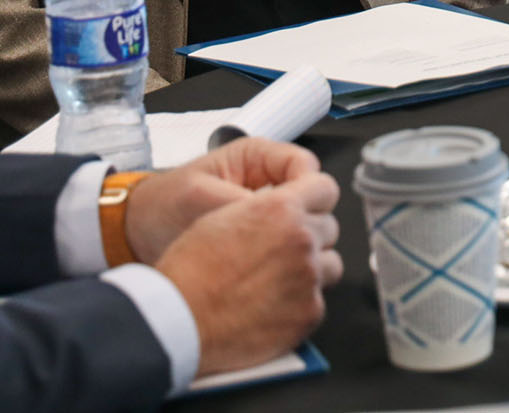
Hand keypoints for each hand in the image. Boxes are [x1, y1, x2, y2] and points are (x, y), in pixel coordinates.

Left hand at [124, 138, 325, 263]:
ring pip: (307, 229)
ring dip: (291, 245)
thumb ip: (238, 201)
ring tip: (264, 262)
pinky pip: (290, 251)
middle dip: (301, 223)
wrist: (137, 233)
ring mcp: (271, 215)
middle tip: (274, 244)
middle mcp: (272, 184)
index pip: (309, 169)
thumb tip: (273, 217)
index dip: (307, 192)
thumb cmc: (163, 205)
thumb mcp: (199, 195)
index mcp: (260, 158)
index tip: (295, 215)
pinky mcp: (265, 242)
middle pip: (315, 201)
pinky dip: (282, 263)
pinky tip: (262, 273)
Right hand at [156, 175, 341, 376]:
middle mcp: (301, 238)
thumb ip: (266, 206)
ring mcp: (308, 277)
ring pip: (330, 264)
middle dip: (310, 235)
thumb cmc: (189, 270)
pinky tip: (273, 305)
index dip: (314, 197)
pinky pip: (318, 300)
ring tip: (279, 279)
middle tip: (283, 250)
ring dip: (312, 268)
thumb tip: (288, 206)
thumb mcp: (223, 216)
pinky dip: (300, 302)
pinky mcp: (309, 312)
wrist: (177, 321)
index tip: (309, 207)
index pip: (325, 187)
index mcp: (281, 208)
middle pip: (329, 228)